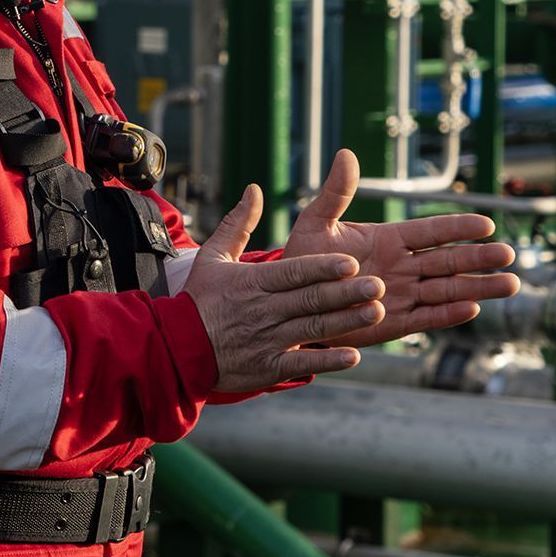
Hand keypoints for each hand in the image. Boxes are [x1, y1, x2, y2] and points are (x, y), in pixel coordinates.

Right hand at [183, 183, 385, 390]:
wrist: (177, 348)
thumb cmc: (199, 299)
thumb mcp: (212, 256)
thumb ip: (238, 224)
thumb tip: (254, 189)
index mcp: (252, 282)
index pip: (293, 272)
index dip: (322, 267)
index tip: (351, 261)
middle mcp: (263, 310)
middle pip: (310, 299)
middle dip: (346, 292)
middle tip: (378, 285)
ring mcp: (267, 340)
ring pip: (312, 329)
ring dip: (346, 322)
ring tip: (376, 313)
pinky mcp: (268, 367)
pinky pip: (301, 363)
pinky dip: (327, 360)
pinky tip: (353, 355)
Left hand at [283, 150, 518, 346]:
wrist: (290, 303)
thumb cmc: (303, 260)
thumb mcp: (315, 222)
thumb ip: (335, 193)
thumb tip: (345, 153)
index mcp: (389, 239)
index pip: (431, 231)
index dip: (458, 227)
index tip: (487, 224)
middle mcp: (402, 266)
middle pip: (448, 261)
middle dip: (479, 258)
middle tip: (510, 255)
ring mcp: (402, 295)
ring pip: (447, 289)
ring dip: (478, 287)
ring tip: (511, 284)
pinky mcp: (396, 323)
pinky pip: (427, 317)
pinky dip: (449, 314)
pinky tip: (474, 308)